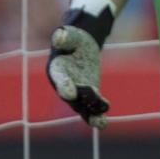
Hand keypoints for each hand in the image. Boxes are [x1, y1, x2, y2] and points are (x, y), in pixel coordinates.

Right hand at [46, 0, 115, 128]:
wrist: (80, 46)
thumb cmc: (73, 39)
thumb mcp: (70, 35)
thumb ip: (64, 37)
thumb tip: (59, 35)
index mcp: (56, 70)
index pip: (60, 80)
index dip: (64, 86)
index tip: (69, 93)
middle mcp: (63, 85)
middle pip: (73, 96)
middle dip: (83, 99)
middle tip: (95, 98)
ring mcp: (76, 93)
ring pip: (82, 107)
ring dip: (91, 112)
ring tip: (100, 120)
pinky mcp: (88, 96)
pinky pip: (91, 109)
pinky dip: (96, 117)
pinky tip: (103, 123)